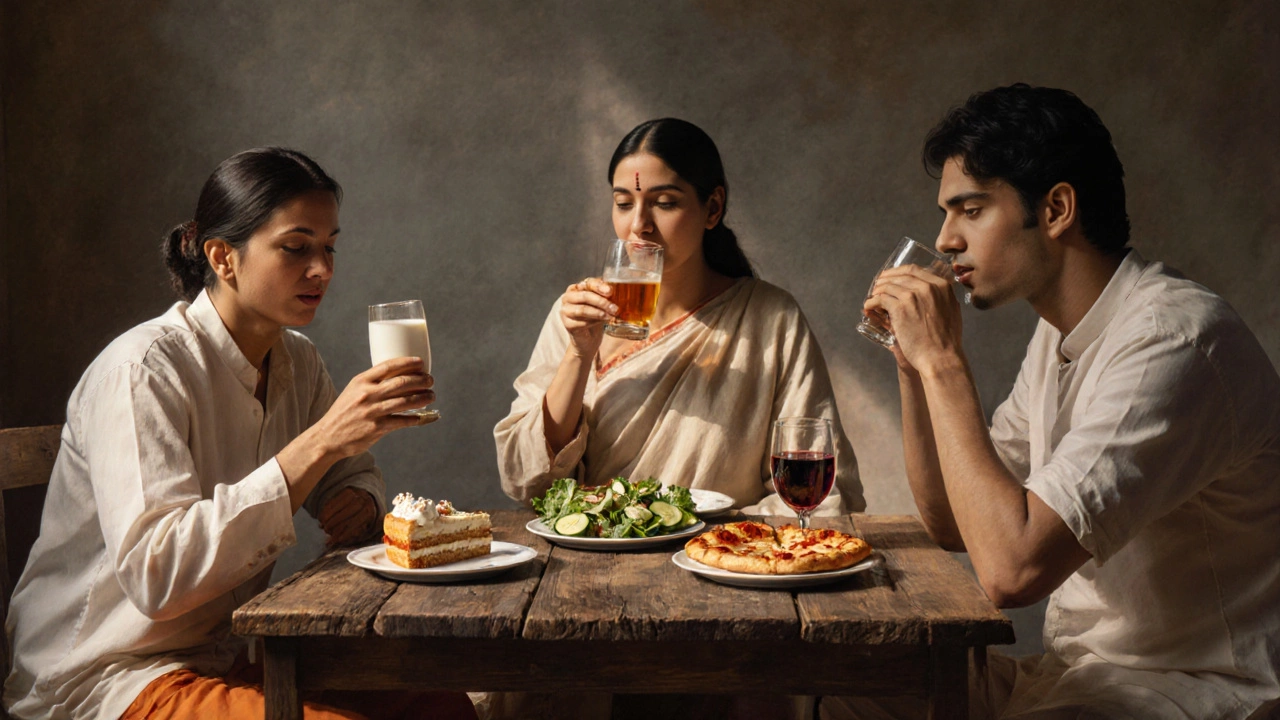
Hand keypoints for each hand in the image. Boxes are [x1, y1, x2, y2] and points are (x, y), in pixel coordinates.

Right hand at [311, 357, 435, 458]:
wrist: (327, 437)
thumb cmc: (344, 412)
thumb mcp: (353, 391)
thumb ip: (372, 383)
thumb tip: (399, 376)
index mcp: (361, 381)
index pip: (388, 366)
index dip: (407, 362)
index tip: (421, 362)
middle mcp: (367, 394)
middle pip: (401, 382)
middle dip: (421, 380)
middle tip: (430, 380)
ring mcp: (372, 411)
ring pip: (405, 401)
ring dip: (423, 398)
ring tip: (431, 396)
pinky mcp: (377, 428)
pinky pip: (402, 421)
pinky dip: (414, 418)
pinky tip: (421, 417)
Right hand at [319, 487, 379, 546]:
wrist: (365, 501)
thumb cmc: (360, 520)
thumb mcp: (360, 530)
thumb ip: (347, 537)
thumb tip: (329, 543)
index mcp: (370, 513)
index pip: (356, 524)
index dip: (344, 533)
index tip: (336, 540)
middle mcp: (365, 502)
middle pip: (347, 513)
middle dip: (334, 524)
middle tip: (326, 532)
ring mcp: (356, 495)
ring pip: (338, 507)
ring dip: (327, 518)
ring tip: (322, 526)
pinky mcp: (347, 490)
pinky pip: (333, 501)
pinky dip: (325, 511)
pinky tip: (321, 518)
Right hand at [559, 277, 616, 357]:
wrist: (588, 337)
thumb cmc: (595, 316)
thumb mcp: (601, 303)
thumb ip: (605, 295)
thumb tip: (614, 291)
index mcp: (576, 288)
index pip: (587, 283)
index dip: (599, 286)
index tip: (610, 291)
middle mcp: (568, 297)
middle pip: (585, 296)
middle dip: (601, 302)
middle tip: (614, 308)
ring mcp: (565, 311)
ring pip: (583, 309)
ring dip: (599, 313)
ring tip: (610, 316)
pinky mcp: (567, 324)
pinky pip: (582, 322)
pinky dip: (594, 322)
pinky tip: (603, 322)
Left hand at [864, 265, 964, 374]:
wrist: (940, 357)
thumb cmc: (946, 341)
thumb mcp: (951, 311)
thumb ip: (941, 298)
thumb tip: (932, 291)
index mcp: (941, 286)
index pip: (914, 270)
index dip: (898, 272)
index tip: (890, 277)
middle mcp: (927, 287)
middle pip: (899, 275)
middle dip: (885, 279)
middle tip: (877, 286)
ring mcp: (912, 296)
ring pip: (887, 286)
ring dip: (876, 291)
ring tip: (872, 298)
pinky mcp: (900, 308)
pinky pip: (880, 299)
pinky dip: (871, 302)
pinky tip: (869, 307)